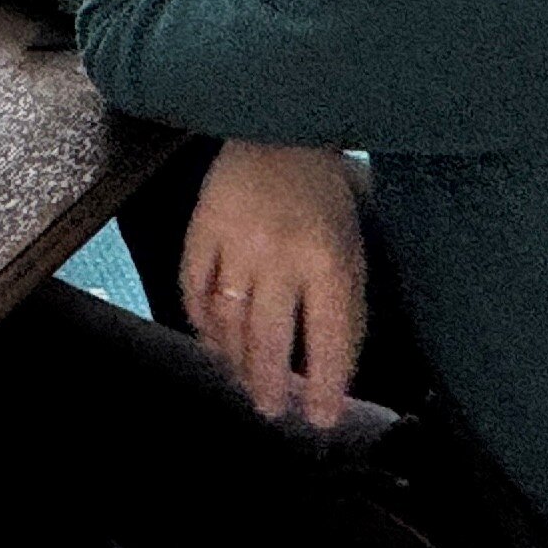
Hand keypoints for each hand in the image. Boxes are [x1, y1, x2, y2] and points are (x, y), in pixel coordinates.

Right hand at [182, 140, 369, 429]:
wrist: (279, 128)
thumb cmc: (325, 196)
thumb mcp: (353, 246)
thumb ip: (346, 304)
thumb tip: (334, 368)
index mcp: (329, 259)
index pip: (327, 339)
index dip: (323, 385)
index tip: (320, 418)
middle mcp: (281, 255)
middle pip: (268, 338)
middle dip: (270, 384)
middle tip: (271, 411)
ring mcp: (236, 242)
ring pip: (227, 321)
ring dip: (234, 361)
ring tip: (243, 382)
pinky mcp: (202, 229)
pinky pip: (194, 290)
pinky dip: (201, 323)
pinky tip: (213, 342)